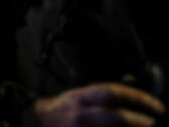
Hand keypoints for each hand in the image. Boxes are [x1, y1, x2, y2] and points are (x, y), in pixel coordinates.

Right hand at [33, 82, 164, 126]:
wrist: (43, 122)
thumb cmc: (68, 107)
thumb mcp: (83, 93)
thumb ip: (106, 90)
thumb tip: (133, 79)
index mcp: (82, 97)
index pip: (112, 93)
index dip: (137, 98)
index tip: (158, 107)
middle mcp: (82, 114)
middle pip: (116, 117)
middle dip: (139, 122)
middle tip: (154, 123)